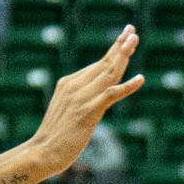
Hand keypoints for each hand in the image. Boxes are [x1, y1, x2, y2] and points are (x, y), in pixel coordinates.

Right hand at [27, 25, 144, 173]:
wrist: (43, 152)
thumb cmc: (56, 137)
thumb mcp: (68, 111)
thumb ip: (81, 100)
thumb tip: (96, 99)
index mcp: (69, 83)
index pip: (97, 65)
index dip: (113, 51)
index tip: (125, 37)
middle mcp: (75, 86)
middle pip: (104, 63)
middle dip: (120, 46)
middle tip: (132, 31)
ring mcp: (82, 98)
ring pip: (108, 73)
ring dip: (123, 56)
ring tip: (135, 41)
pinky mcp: (89, 111)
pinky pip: (111, 94)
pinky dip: (128, 86)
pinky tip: (140, 79)